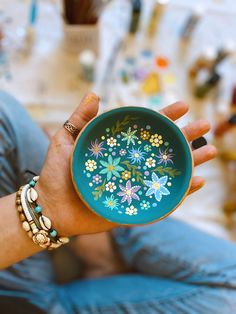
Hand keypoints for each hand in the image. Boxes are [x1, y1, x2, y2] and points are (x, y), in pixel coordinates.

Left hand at [37, 93, 216, 236]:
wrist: (50, 208)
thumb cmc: (56, 174)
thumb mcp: (65, 141)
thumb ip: (79, 119)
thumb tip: (94, 93)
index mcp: (118, 149)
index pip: (145, 131)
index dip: (164, 118)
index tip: (183, 106)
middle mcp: (130, 166)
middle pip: (163, 149)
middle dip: (186, 136)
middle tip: (205, 124)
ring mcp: (135, 186)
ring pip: (168, 173)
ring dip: (191, 162)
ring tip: (209, 150)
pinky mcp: (135, 207)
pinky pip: (162, 201)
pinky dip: (180, 194)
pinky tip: (196, 182)